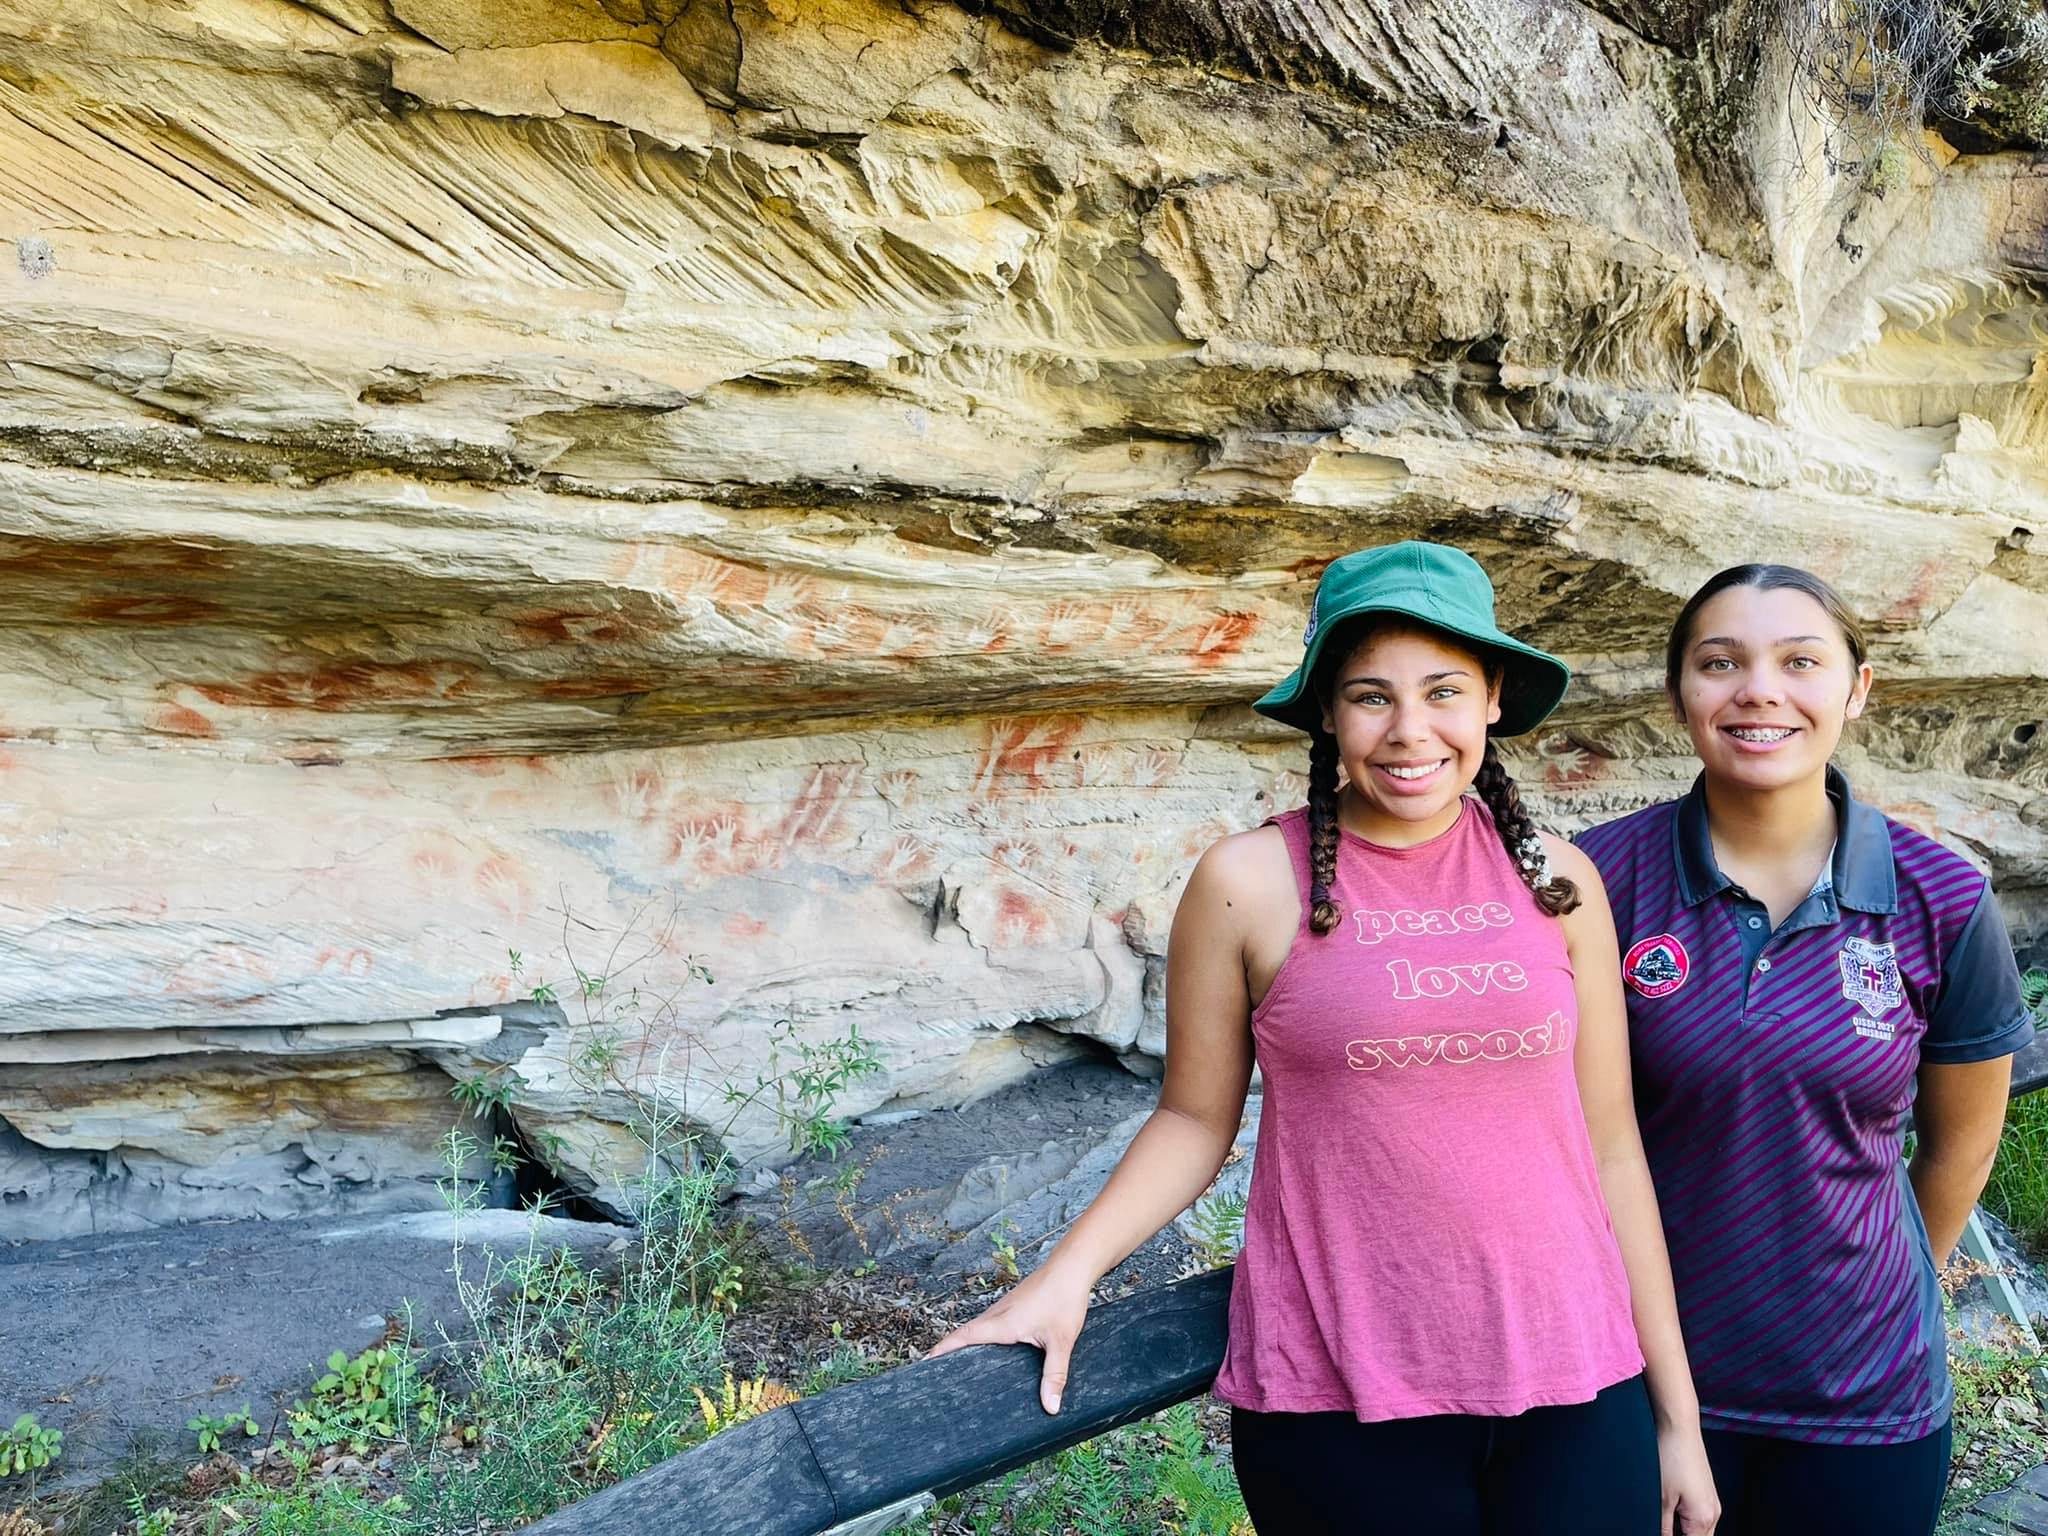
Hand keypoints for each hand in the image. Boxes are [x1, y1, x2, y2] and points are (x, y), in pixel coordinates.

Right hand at [924, 1262, 1092, 1414]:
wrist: (1071, 1267)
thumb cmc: (1064, 1298)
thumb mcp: (1061, 1341)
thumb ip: (1055, 1374)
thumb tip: (1050, 1407)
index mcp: (1001, 1323)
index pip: (963, 1337)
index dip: (943, 1350)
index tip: (926, 1363)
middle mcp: (997, 1315)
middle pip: (965, 1334)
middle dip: (950, 1352)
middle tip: (939, 1376)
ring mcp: (1004, 1308)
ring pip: (978, 1329)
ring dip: (967, 1345)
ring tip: (961, 1368)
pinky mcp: (1013, 1306)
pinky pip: (990, 1324)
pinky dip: (983, 1338)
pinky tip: (994, 1352)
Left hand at [1658, 1422, 1719, 1535]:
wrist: (1679, 1427)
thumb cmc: (1671, 1457)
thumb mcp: (1661, 1498)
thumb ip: (1662, 1527)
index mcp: (1704, 1520)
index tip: (1657, 1533)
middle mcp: (1714, 1514)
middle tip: (1660, 1528)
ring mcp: (1711, 1503)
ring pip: (1700, 1532)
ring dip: (1683, 1532)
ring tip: (1663, 1523)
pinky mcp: (1706, 1493)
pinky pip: (1699, 1519)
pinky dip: (1686, 1524)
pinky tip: (1669, 1515)